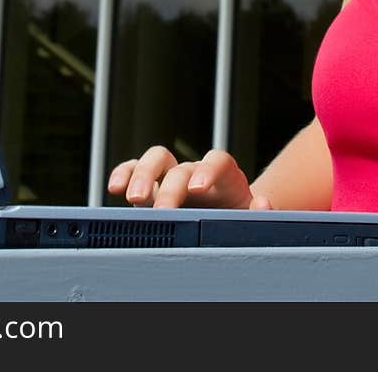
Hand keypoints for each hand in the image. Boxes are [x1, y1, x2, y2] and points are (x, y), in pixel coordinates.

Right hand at [107, 146, 272, 209]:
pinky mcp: (153, 184)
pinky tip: (114, 187)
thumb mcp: (253, 218)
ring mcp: (173, 175)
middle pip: (181, 166)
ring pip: (156, 160)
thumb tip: (263, 204)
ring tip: (134, 199)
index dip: (208, 170)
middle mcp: (197, 171)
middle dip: (170, 187)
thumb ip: (259, 212)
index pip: (218, 161)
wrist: (227, 216)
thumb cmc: (240, 218)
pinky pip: (134, 169)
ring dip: (143, 176)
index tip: (199, 188)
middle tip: (163, 210)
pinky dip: (123, 173)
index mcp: (226, 178)